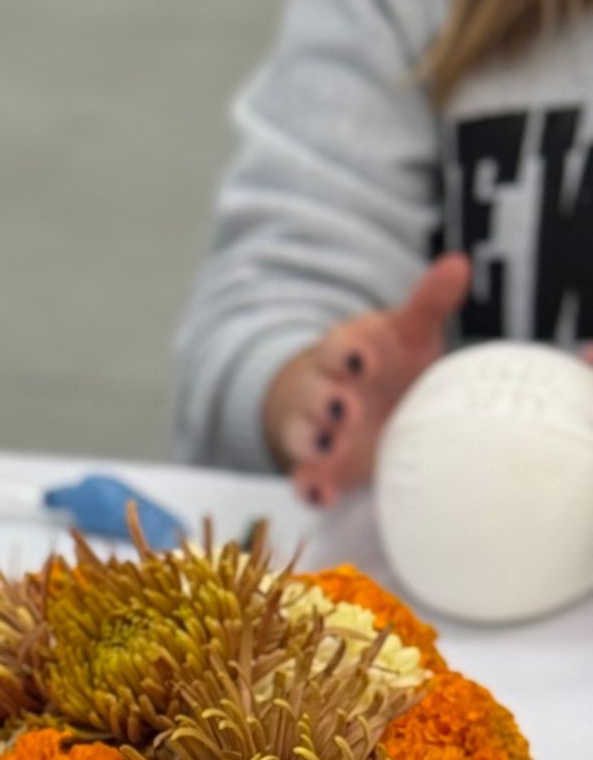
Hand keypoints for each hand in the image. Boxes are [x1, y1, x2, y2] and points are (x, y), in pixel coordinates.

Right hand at [263, 251, 472, 504]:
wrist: (354, 406)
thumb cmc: (387, 366)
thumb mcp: (408, 334)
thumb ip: (428, 304)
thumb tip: (458, 264)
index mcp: (347, 353)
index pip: (339, 347)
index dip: (349, 353)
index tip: (366, 359)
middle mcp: (324, 392)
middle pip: (314, 393)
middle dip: (326, 401)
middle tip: (346, 408)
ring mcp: (317, 432)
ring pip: (302, 436)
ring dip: (312, 442)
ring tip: (330, 448)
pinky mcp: (320, 469)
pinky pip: (305, 480)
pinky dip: (310, 488)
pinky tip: (321, 495)